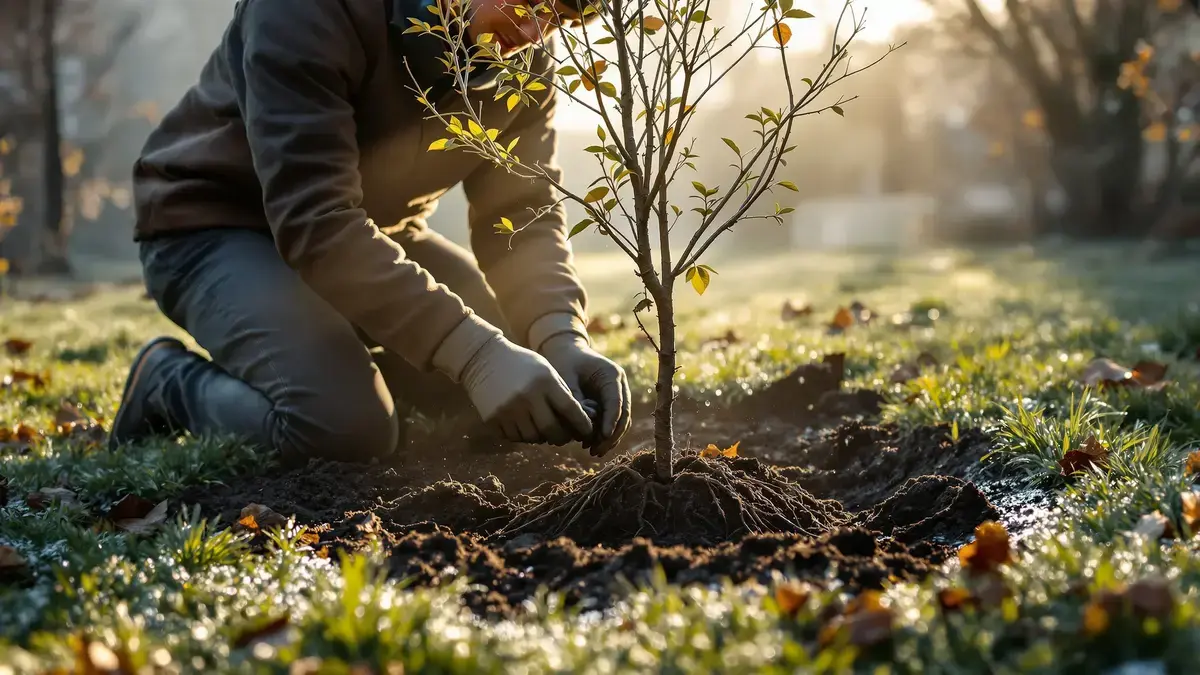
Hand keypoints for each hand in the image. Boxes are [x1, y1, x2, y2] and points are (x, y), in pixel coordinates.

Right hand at [460, 336, 593, 444]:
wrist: (483, 358)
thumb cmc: (522, 364)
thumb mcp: (546, 371)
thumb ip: (561, 393)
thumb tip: (579, 422)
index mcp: (544, 382)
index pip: (571, 411)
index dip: (582, 424)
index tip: (588, 430)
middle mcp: (526, 397)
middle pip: (552, 431)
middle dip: (562, 437)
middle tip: (564, 437)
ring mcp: (508, 409)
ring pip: (533, 438)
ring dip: (541, 437)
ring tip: (543, 429)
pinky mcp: (493, 419)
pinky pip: (514, 437)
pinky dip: (523, 435)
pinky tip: (525, 425)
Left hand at [539, 334, 630, 455]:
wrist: (566, 353)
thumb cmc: (564, 362)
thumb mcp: (566, 378)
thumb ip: (576, 399)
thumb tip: (585, 425)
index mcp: (612, 375)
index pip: (616, 401)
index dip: (611, 421)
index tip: (603, 436)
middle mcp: (620, 386)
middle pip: (623, 415)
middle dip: (611, 436)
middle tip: (596, 451)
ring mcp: (618, 395)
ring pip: (621, 422)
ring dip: (609, 439)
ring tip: (593, 452)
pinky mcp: (610, 403)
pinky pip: (612, 422)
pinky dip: (603, 435)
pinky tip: (590, 445)